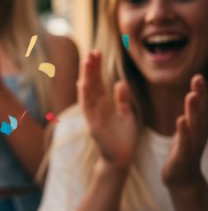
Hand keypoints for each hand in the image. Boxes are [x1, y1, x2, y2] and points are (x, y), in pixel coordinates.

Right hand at [79, 51, 137, 167]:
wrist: (121, 158)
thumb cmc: (123, 137)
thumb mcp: (126, 115)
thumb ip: (122, 100)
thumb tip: (120, 82)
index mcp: (103, 104)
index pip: (98, 82)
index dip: (96, 68)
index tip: (96, 53)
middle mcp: (95, 107)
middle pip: (91, 83)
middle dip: (90, 68)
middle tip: (90, 52)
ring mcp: (93, 115)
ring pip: (87, 93)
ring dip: (86, 77)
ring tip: (87, 62)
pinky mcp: (93, 125)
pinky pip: (88, 108)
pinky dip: (85, 96)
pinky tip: (84, 84)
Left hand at [163, 75, 207, 191]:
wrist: (181, 179)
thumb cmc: (182, 153)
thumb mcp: (187, 132)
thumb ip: (191, 116)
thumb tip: (193, 99)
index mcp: (197, 128)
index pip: (200, 108)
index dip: (200, 92)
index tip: (198, 76)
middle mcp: (197, 134)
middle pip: (199, 111)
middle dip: (199, 95)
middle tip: (198, 78)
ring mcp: (192, 144)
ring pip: (193, 124)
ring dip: (193, 110)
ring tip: (191, 95)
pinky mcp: (183, 155)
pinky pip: (184, 141)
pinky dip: (183, 131)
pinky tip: (180, 120)